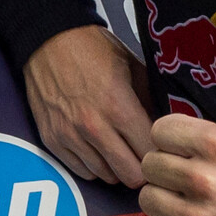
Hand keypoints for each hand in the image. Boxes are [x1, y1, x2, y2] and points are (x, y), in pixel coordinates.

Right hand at [21, 23, 153, 188]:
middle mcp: (94, 127)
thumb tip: (167, 126)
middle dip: (142, 168)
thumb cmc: (93, 50)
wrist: (48, 39)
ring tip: (121, 151)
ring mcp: (70, 136)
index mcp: (119, 107)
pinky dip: (94, 166)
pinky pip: (82, 171)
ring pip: (106, 176)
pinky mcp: (53, 140)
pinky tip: (99, 150)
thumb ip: (150, 99)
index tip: (161, 149)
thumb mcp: (132, 66)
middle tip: (143, 156)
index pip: (150, 153)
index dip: (160, 154)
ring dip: (117, 168)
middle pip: (130, 175)